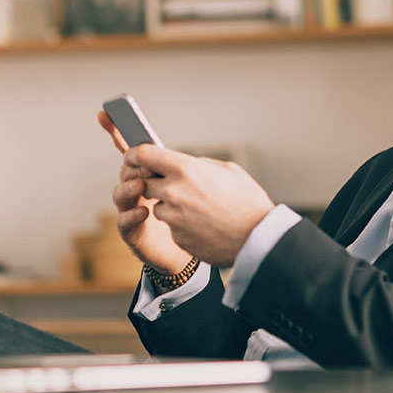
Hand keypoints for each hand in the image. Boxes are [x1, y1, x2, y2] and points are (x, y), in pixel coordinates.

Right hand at [98, 111, 192, 278]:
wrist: (193, 250)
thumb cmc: (193, 215)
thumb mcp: (192, 187)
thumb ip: (184, 170)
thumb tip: (184, 155)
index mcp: (149, 175)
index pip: (131, 151)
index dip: (116, 131)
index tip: (105, 112)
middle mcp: (136, 189)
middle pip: (125, 170)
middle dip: (132, 165)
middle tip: (145, 165)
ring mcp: (131, 211)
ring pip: (120, 194)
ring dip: (128, 187)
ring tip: (142, 185)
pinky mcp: (133, 234)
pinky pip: (124, 223)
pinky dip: (131, 215)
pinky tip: (144, 210)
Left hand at [123, 144, 274, 267]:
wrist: (257, 238)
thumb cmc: (248, 201)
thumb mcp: (228, 170)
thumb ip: (200, 164)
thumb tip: (186, 164)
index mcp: (186, 169)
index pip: (143, 154)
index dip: (135, 154)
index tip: (135, 157)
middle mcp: (173, 192)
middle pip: (143, 182)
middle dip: (153, 182)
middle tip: (170, 184)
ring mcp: (173, 217)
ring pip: (157, 207)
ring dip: (169, 206)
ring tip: (197, 208)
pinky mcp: (176, 237)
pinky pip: (171, 226)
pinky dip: (181, 225)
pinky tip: (203, 224)